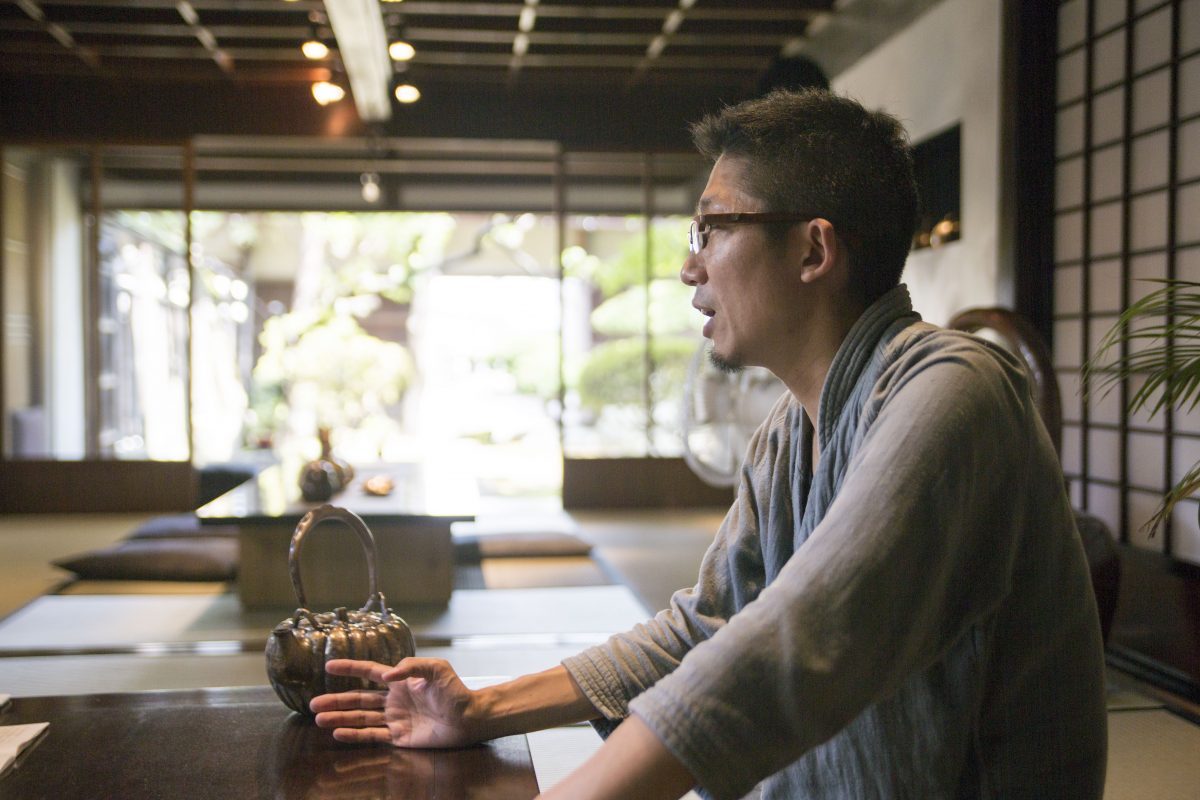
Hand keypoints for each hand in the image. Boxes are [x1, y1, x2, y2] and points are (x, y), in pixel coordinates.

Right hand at [310, 658, 483, 747]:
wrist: (469, 718)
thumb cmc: (455, 691)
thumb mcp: (437, 669)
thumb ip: (412, 667)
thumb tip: (386, 675)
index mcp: (400, 681)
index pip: (369, 672)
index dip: (350, 668)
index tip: (329, 666)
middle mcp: (393, 700)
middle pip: (358, 698)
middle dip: (336, 701)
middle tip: (313, 704)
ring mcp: (394, 719)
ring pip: (361, 718)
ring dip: (340, 718)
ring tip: (319, 719)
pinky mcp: (399, 737)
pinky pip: (372, 736)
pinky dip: (355, 735)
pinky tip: (338, 733)